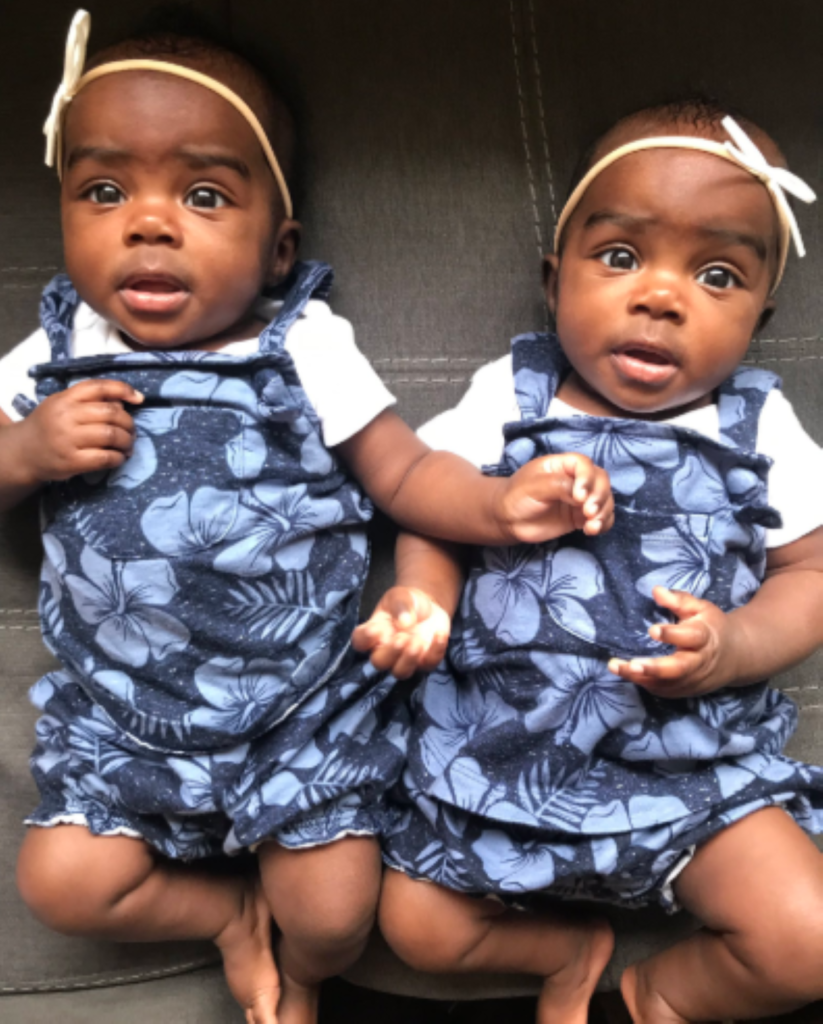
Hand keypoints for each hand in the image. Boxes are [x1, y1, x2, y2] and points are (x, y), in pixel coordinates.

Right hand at [14, 380, 142, 483]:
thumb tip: (125, 400)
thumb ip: (89, 400)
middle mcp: (66, 416)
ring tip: (128, 446)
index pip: (99, 387)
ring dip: (127, 441)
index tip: (139, 399)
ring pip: (111, 435)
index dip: (123, 390)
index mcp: (65, 398)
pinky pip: (105, 458)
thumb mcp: (62, 404)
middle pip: (111, 413)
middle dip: (129, 423)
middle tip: (132, 432)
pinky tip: (119, 458)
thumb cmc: (49, 425)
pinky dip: (118, 458)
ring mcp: (68, 439)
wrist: (24, 452)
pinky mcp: (71, 461)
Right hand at [352, 586, 450, 678]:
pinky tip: (439, 634)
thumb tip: (404, 623)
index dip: (365, 639)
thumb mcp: (400, 596)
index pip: (360, 642)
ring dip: (408, 660)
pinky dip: (436, 651)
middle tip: (402, 637)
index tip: (377, 629)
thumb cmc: (406, 602)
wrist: (428, 607)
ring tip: (418, 641)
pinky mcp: (425, 660)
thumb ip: (400, 606)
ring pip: (400, 673)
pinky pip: (429, 664)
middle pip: (379, 663)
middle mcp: (386, 649)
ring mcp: (405, 658)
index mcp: (373, 632)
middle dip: (391, 652)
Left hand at [495, 453, 613, 543]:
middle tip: (588, 512)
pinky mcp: (580, 517)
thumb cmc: (516, 497)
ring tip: (591, 526)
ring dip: (603, 512)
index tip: (579, 496)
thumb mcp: (533, 486)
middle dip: (599, 496)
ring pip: (605, 500)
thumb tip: (581, 494)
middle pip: (600, 480)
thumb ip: (558, 485)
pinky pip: (601, 518)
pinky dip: (603, 524)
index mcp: (562, 465)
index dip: (587, 478)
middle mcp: (575, 479)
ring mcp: (579, 499)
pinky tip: (592, 530)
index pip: (584, 465)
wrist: (508, 520)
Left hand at [608, 587, 745, 697]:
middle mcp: (698, 662)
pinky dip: (643, 683)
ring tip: (616, 667)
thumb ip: (679, 600)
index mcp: (705, 637)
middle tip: (633, 664)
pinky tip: (625, 672)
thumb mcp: (701, 608)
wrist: (734, 657)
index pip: (691, 637)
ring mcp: (691, 680)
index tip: (653, 630)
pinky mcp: (683, 690)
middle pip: (678, 669)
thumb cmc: (711, 627)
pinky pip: (662, 690)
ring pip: (666, 683)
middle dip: (655, 668)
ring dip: (640, 677)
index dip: (672, 635)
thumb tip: (657, 591)